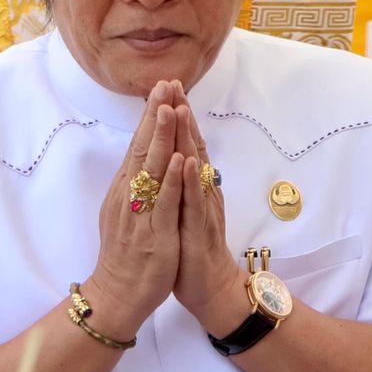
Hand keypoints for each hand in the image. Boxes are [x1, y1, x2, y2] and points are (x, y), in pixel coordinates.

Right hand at [86, 80, 187, 340]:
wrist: (117, 295)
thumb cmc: (125, 256)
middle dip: (155, 116)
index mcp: (125, 191)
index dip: (149, 117)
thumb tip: (141, 163)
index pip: (138, 146)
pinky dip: (172, 180)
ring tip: (170, 108)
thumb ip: (135, 188)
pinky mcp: (154, 234)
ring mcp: (140, 214)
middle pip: (142, 149)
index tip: (160, 89)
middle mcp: (129, 197)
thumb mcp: (127, 214)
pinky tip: (179, 159)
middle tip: (164, 84)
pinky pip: (164, 203)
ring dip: (161, 138)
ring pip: (152, 170)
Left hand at [173, 99, 248, 333]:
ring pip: (195, 168)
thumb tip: (170, 158)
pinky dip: (190, 182)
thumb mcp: (180, 210)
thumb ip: (178, 183)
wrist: (209, 288)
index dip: (173, 117)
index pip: (182, 144)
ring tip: (180, 110)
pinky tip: (186, 163)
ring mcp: (202, 209)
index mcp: (191, 187)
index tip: (163, 87)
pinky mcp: (199, 230)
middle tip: (173, 83)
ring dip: (187, 140)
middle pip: (190, 146)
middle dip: (180, 115)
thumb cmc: (190, 249)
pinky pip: (195, 203)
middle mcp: (200, 191)